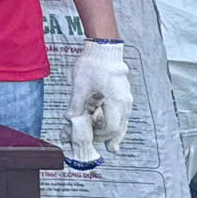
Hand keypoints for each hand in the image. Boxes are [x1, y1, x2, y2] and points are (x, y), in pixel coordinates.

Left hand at [70, 39, 133, 155]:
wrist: (104, 49)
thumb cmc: (93, 65)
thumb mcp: (80, 85)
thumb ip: (76, 104)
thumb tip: (70, 118)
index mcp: (115, 101)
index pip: (112, 127)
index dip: (101, 135)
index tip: (91, 136)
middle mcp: (125, 102)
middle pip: (121, 127)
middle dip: (112, 138)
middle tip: (107, 148)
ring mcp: (126, 98)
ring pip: (124, 121)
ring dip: (117, 132)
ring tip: (113, 144)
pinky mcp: (124, 94)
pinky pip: (123, 113)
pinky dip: (118, 121)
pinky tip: (112, 125)